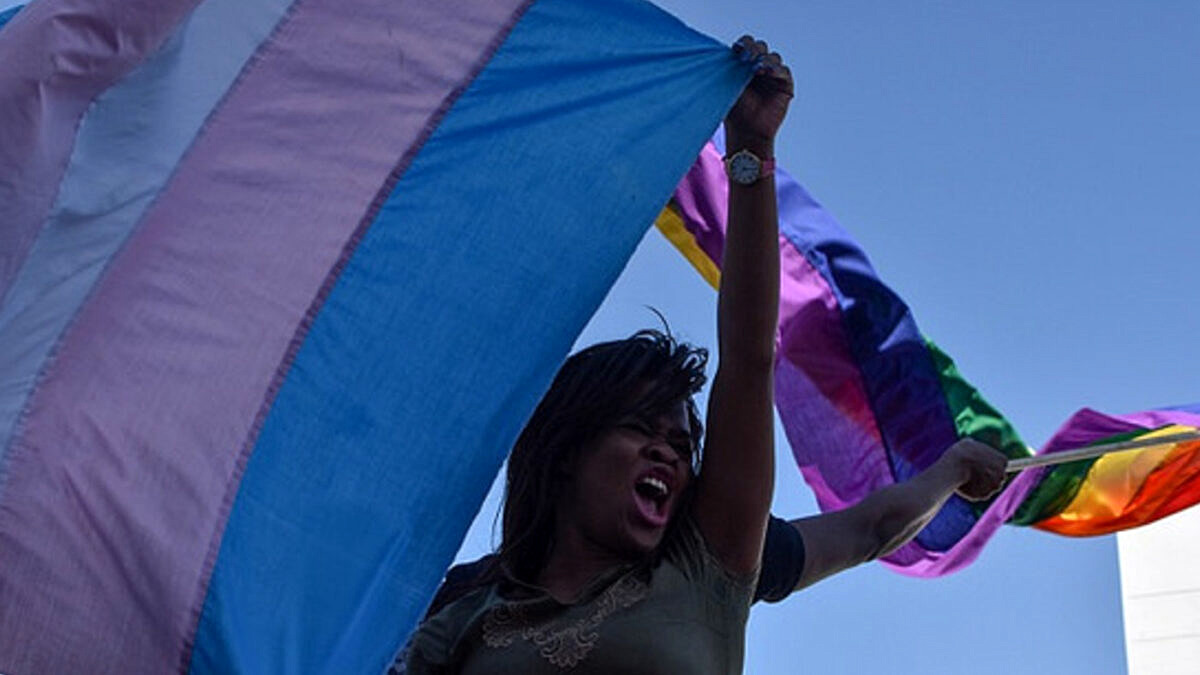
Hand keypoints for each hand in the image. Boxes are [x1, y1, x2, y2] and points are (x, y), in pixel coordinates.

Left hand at [726, 36, 793, 151]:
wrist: (746, 132)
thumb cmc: (733, 112)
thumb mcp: (724, 88)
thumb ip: (723, 70)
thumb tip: (712, 53)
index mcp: (744, 64)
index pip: (746, 45)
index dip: (743, 44)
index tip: (736, 50)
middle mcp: (759, 67)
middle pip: (760, 47)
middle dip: (754, 49)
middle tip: (746, 57)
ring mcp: (773, 76)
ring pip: (773, 57)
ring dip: (765, 60)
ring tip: (757, 68)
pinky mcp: (784, 85)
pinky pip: (784, 71)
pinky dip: (776, 70)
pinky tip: (768, 72)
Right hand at [937, 438, 1007, 501]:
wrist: (954, 467)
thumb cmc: (962, 452)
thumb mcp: (969, 444)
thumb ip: (976, 448)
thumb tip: (974, 448)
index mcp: (1002, 460)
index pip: (1002, 463)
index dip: (993, 464)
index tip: (985, 463)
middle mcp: (1002, 475)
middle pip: (998, 477)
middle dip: (990, 475)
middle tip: (976, 471)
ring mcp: (994, 486)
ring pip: (989, 486)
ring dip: (981, 484)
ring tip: (966, 478)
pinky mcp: (984, 496)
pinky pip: (980, 493)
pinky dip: (973, 491)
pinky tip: (964, 484)